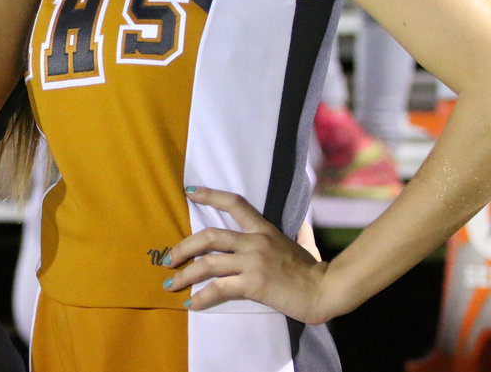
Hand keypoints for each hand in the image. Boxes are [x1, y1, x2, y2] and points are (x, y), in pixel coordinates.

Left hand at [163, 186, 333, 323]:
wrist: (327, 290)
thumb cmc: (314, 271)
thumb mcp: (301, 244)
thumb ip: (294, 234)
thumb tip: (301, 226)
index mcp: (264, 229)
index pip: (235, 203)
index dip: (210, 195)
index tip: (189, 191)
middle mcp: (255, 241)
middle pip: (209, 236)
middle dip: (183, 247)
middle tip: (168, 259)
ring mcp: (253, 262)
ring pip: (208, 263)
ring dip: (185, 274)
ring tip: (171, 284)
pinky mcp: (254, 283)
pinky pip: (220, 288)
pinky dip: (202, 297)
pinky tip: (192, 304)